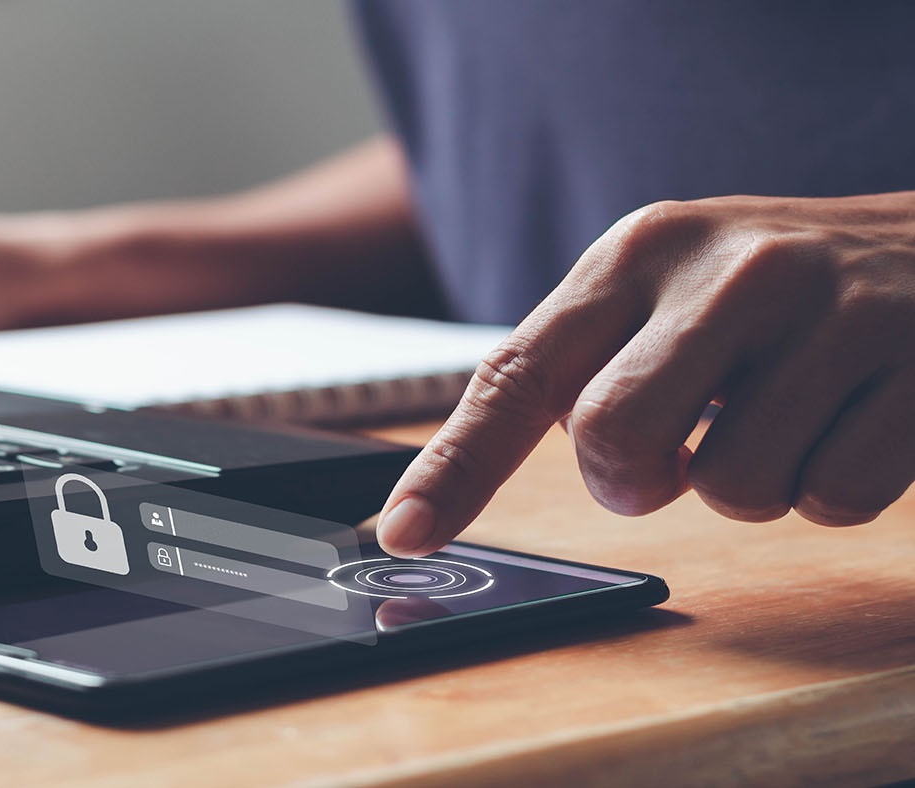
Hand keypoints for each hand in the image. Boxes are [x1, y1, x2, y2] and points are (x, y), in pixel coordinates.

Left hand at [378, 194, 914, 555]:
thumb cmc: (778, 289)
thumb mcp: (669, 291)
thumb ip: (587, 367)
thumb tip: (471, 481)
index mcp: (640, 250)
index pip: (519, 372)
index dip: (454, 466)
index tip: (401, 533)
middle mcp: (727, 267)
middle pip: (612, 441)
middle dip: (634, 481)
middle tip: (677, 456)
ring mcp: (833, 309)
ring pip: (732, 491)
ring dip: (751, 486)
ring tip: (787, 414)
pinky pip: (834, 498)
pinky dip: (833, 485)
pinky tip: (853, 417)